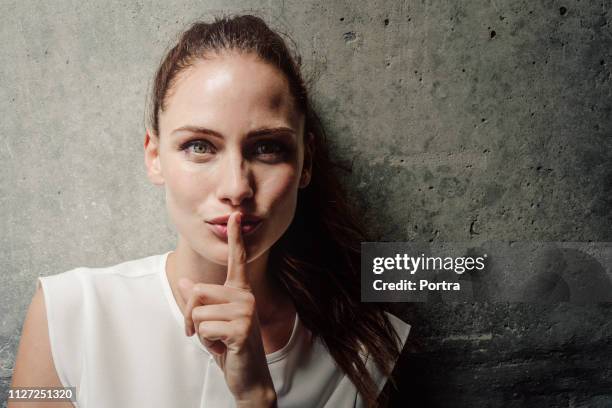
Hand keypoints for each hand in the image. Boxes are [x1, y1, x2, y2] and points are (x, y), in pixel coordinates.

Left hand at [178, 212, 276, 406]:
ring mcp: (246, 311)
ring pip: (197, 312)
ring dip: (199, 332)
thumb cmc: (230, 348)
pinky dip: (206, 343)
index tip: (235, 216)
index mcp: (240, 292)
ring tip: (217, 342)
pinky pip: (204, 328)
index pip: (237, 260)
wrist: (248, 377)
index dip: (235, 238)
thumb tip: (185, 282)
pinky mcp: (241, 328)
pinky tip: (223, 349)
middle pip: (198, 291)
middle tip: (203, 334)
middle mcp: (246, 296)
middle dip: (190, 317)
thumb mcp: (210, 323)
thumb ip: (199, 303)